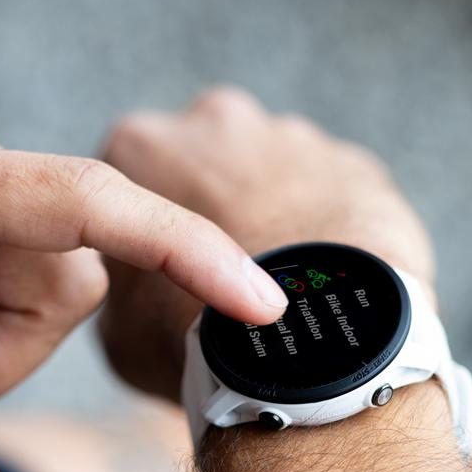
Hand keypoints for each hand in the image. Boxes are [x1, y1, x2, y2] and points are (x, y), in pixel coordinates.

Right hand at [98, 87, 434, 400]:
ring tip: (274, 282)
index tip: (157, 270)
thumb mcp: (119, 331)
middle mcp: (213, 121)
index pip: (129, 181)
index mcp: (139, 146)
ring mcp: (288, 134)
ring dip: (267, 210)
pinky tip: (316, 279)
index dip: (140, 230)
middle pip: (203, 162)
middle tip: (217, 276)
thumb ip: (120, 286)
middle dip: (209, 203)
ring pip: (269, 172)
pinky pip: (327, 193)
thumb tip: (138, 294)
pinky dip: (319, 226)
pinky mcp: (351, 162)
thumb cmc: (198, 335)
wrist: (302, 350)